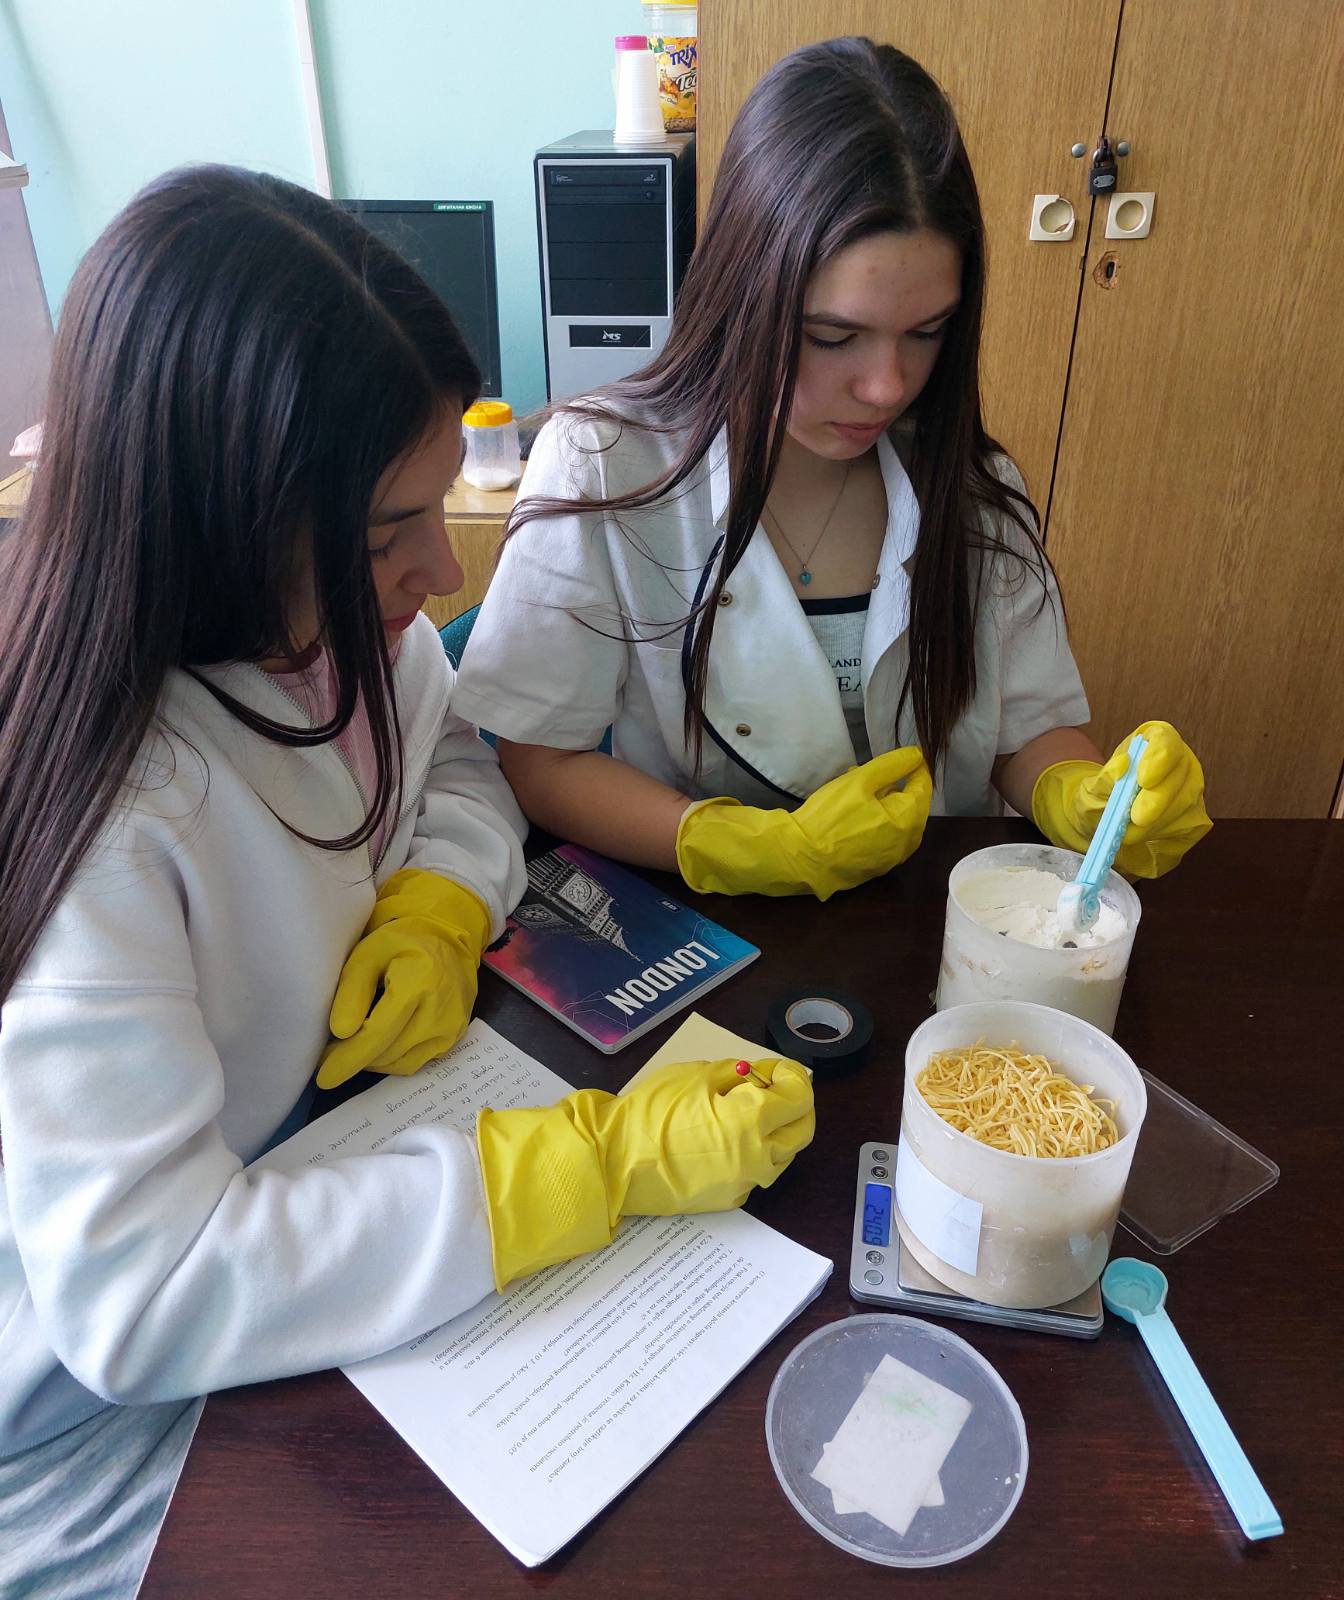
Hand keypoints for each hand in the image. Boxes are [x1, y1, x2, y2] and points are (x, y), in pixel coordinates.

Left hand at [317, 869, 491, 1088]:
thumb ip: (353, 990)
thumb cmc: (402, 943)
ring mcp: (452, 1028)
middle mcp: (441, 1011)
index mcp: (420, 983)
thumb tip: (339, 1032)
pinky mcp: (454, 1038)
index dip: (348, 1058)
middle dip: (354, 1059)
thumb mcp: (369, 953)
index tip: (323, 1076)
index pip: (378, 1034)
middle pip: (388, 1052)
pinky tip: (377, 1046)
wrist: (449, 941)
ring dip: (372, 1061)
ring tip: (351, 1048)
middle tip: (328, 1054)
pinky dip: (391, 1059)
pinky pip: (416, 1062)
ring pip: (400, 1063)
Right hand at [475, 1057, 814, 1286]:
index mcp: (754, 1120)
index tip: (775, 1068)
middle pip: (802, 1129)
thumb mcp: (697, 1075)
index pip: (799, 1096)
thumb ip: (737, 1074)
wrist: (616, 1162)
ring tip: (753, 1112)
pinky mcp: (731, 1200)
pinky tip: (731, 1139)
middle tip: (774, 1087)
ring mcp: (747, 1182)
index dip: (792, 1075)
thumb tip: (759, 1077)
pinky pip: (758, 1172)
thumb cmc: (652, 1111)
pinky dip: (757, 1152)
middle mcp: (760, 1155)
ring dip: (780, 1131)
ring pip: (784, 1154)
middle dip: (796, 1104)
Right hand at [675, 746, 932, 898]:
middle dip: (900, 788)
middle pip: (914, 808)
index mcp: (907, 821)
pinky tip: (859, 817)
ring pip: (900, 825)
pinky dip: (881, 824)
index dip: (918, 769)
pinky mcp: (876, 869)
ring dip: (889, 806)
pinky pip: (888, 840)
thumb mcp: (858, 780)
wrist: (801, 858)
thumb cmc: (830, 815)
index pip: (924, 788)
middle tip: (877, 774)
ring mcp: (892, 860)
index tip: (910, 756)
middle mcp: (907, 844)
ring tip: (863, 793)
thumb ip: (891, 765)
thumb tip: (917, 755)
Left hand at [1031, 719, 1211, 877]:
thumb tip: (1120, 767)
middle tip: (1137, 818)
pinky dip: (1166, 834)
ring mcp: (1192, 787)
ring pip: (1185, 804)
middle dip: (1158, 800)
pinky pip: (1189, 826)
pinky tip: (1145, 837)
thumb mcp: (1094, 785)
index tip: (1143, 779)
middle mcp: (1181, 760)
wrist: (1107, 814)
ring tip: (1129, 832)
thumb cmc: (1103, 793)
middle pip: (1180, 776)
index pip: (1166, 742)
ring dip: (1157, 822)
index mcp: (1156, 740)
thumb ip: (1105, 778)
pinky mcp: (1196, 813)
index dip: (1158, 759)